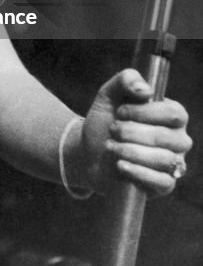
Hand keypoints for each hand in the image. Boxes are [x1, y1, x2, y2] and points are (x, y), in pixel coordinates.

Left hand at [79, 68, 190, 195]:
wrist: (89, 152)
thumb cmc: (105, 121)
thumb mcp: (108, 95)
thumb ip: (126, 80)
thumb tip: (146, 90)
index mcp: (170, 115)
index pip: (174, 113)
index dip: (146, 112)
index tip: (120, 111)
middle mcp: (177, 139)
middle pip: (169, 137)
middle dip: (133, 132)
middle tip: (112, 129)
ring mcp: (173, 163)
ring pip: (165, 159)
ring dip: (131, 151)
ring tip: (110, 146)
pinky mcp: (163, 185)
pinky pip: (164, 183)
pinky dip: (139, 173)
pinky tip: (120, 165)